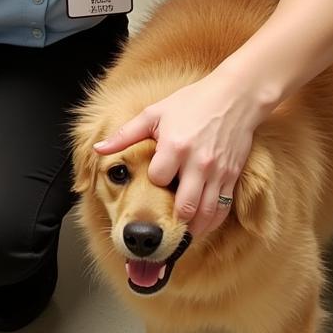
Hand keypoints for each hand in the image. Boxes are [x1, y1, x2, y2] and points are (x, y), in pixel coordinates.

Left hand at [93, 72, 262, 235]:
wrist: (235, 97)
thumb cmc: (190, 103)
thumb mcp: (154, 114)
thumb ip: (125, 134)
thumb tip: (97, 149)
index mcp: (175, 146)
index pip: (157, 179)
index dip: (151, 181)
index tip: (151, 177)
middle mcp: (198, 163)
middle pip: (184, 207)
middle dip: (171, 219)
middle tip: (160, 227)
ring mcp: (218, 172)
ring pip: (205, 213)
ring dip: (191, 228)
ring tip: (177, 235)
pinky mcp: (232, 176)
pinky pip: (222, 209)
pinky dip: (210, 222)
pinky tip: (199, 226)